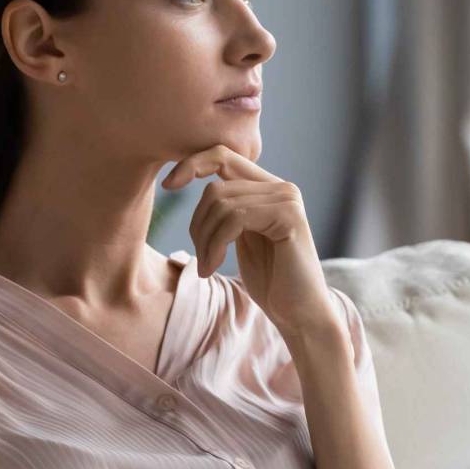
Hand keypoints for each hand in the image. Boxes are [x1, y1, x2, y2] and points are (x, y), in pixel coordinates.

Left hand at [161, 144, 340, 338]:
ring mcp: (287, 198)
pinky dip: (216, 244)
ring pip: (221, 202)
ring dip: (205, 240)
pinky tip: (215, 267)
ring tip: (208, 267)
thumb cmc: (270, 280)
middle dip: (198, 224)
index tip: (168, 186)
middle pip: (216, 186)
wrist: (300, 313)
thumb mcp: (240, 237)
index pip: (223, 155)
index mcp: (268, 188)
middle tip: (201, 260)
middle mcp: (281, 187)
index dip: (192, 164)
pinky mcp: (289, 215)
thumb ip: (226, 209)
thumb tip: (182, 178)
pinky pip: (235, 217)